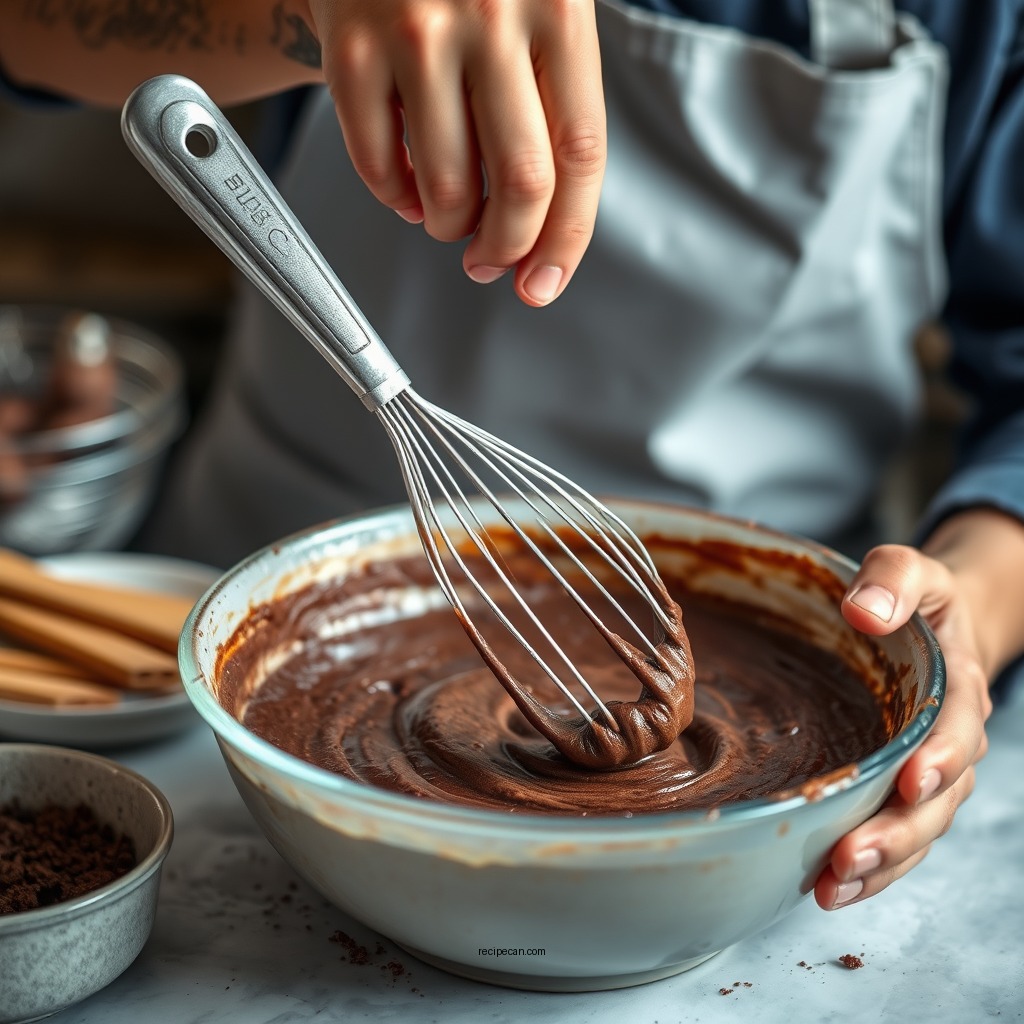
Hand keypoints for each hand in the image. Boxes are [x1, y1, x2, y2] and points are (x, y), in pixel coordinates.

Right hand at [306, 0, 605, 304]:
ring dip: (451, 227)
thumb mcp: (541, 4)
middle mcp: (491, 17)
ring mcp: (415, 32)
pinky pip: (377, 164)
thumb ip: (556, 94)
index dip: (567, 236)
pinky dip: (396, 200)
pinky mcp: (350, 47)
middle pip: (521, 183)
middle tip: (491, 261)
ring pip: (448, 186)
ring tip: (450, 220)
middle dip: (508, 247)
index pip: (579, 156)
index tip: (545, 280)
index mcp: (558, 11)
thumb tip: (547, 221)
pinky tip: (409, 194)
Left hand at [814, 543, 992, 909]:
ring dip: (879, 866)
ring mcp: (925, 772)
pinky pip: (894, 836)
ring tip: (830, 889)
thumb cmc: (911, 600)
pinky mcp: (896, 790)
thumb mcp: (908, 569)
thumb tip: (864, 612)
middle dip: (898, 833)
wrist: (926, 624)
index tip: (912, 779)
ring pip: (916, 830)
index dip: (940, 757)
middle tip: (848, 856)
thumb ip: (892, 580)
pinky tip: (826, 889)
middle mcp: (948, 741)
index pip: (958, 730)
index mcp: (956, 689)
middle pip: (937, 800)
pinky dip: (868, 869)